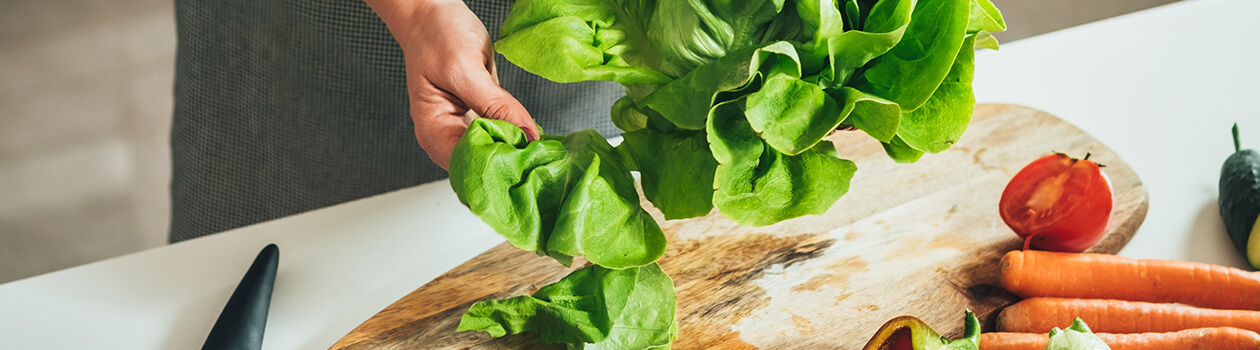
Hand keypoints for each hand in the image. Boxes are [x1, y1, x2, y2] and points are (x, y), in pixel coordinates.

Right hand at [366, 0, 539, 168]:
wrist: (432, 11)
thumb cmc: (435, 36)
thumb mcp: (465, 70)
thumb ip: (496, 106)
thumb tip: (528, 135)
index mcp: (433, 133)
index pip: (469, 166)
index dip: (499, 165)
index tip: (528, 156)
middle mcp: (447, 137)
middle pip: (484, 165)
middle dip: (512, 161)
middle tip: (542, 155)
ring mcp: (465, 127)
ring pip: (497, 152)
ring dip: (519, 149)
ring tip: (542, 147)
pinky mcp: (481, 116)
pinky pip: (503, 133)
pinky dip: (518, 134)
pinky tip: (533, 133)